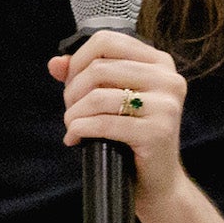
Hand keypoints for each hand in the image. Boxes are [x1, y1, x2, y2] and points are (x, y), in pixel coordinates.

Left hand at [49, 31, 188, 209]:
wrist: (157, 182)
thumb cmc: (132, 137)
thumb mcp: (110, 100)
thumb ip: (83, 75)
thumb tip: (55, 63)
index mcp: (159, 62)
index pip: (107, 40)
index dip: (79, 59)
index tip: (71, 82)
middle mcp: (168, 79)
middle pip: (99, 68)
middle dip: (73, 91)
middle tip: (71, 110)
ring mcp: (166, 105)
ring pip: (98, 96)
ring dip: (74, 113)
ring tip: (72, 125)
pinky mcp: (158, 131)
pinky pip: (104, 123)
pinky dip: (80, 130)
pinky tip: (75, 138)